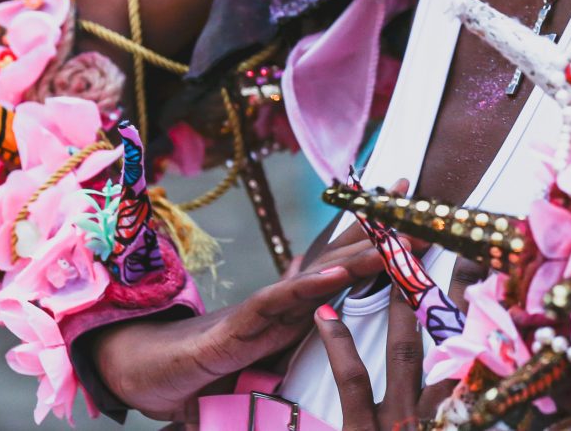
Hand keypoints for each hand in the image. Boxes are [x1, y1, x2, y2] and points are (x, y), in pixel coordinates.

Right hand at [96, 229, 386, 421]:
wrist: (156, 370)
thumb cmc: (216, 357)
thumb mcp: (273, 340)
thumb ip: (299, 319)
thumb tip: (324, 300)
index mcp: (299, 300)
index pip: (344, 259)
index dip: (377, 232)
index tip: (408, 203)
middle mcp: (287, 295)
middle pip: (339, 255)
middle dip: (378, 229)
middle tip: (414, 201)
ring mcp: (267, 306)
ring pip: (318, 273)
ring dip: (356, 253)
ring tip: (391, 236)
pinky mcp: (244, 325)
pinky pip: (282, 302)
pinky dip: (309, 285)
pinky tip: (337, 274)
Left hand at [314, 258, 486, 428]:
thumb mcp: (450, 429)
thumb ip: (458, 407)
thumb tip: (468, 375)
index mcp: (461, 415)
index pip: (479, 357)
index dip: (488, 314)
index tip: (493, 272)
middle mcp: (436, 415)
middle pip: (453, 344)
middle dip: (458, 294)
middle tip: (459, 246)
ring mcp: (398, 423)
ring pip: (405, 353)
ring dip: (403, 305)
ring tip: (397, 262)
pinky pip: (353, 381)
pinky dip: (340, 344)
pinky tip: (326, 313)